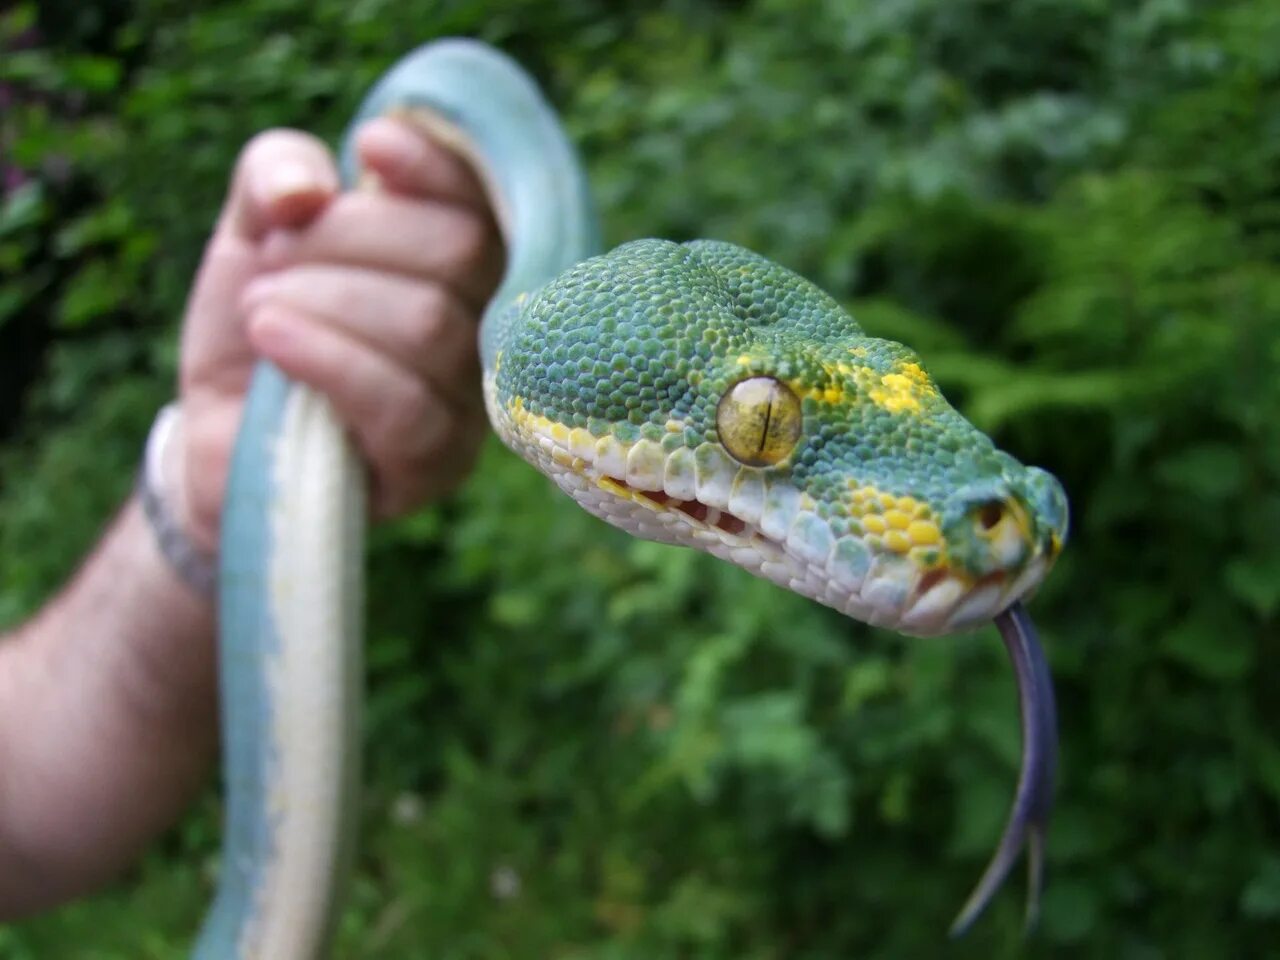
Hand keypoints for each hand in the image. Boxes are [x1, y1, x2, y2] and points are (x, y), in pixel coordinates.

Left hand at [176, 118, 502, 548]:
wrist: (218, 437)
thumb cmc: (258, 327)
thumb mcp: (253, 229)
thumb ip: (276, 173)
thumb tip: (310, 189)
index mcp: (458, 266)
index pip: (488, 203)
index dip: (441, 166)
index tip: (368, 145)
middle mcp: (483, 331)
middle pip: (462, 252)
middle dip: (350, 236)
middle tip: (274, 257)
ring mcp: (469, 405)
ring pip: (430, 324)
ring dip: (325, 299)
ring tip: (258, 308)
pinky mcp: (435, 466)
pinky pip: (402, 403)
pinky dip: (327, 356)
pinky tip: (271, 338)